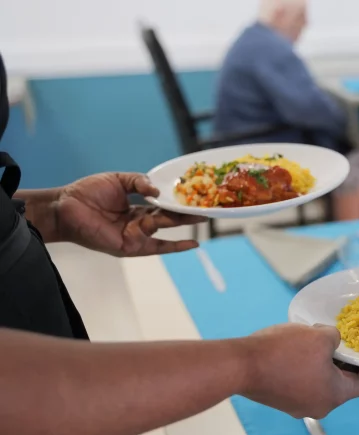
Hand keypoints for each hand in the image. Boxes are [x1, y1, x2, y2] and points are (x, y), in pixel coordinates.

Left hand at [55, 172, 204, 256]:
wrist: (66, 207)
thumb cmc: (87, 193)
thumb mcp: (118, 180)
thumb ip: (140, 182)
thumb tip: (158, 192)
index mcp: (136, 208)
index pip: (163, 205)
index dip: (178, 201)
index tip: (196, 197)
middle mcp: (139, 223)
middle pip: (168, 217)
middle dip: (187, 213)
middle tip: (208, 208)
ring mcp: (136, 235)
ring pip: (164, 226)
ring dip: (182, 221)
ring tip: (202, 215)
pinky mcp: (131, 246)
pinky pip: (158, 247)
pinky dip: (176, 246)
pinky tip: (193, 244)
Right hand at [239, 324, 358, 418]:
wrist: (240, 365)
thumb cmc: (284, 352)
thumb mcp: (319, 336)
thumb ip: (336, 338)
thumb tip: (333, 340)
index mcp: (336, 395)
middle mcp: (321, 406)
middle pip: (346, 384)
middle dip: (352, 362)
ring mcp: (299, 405)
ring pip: (324, 381)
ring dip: (329, 362)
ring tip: (329, 340)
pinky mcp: (283, 399)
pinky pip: (306, 381)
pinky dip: (312, 367)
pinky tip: (305, 348)